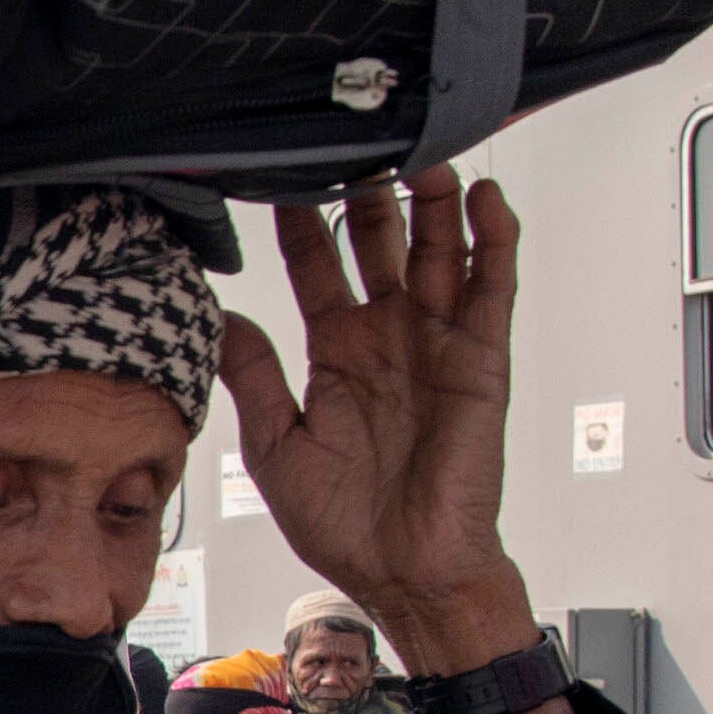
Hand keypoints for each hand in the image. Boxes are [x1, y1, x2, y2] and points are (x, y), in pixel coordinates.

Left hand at [214, 168, 541, 681]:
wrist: (407, 573)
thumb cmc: (348, 524)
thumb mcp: (278, 446)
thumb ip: (254, 377)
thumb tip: (220, 317)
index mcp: (336, 352)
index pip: (315, 263)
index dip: (300, 219)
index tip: (277, 171)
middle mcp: (387, 336)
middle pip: (377, 240)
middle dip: (367, 189)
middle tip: (353, 139)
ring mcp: (436, 342)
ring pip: (436, 249)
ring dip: (432, 199)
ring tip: (421, 149)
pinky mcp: (481, 358)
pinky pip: (491, 288)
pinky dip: (492, 241)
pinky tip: (484, 199)